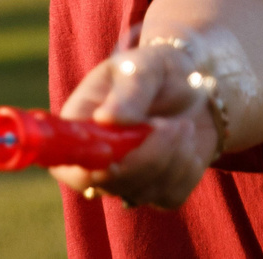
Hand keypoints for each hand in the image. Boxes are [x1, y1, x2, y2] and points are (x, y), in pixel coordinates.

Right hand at [49, 39, 218, 209]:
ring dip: (172, 157)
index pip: (66, 163)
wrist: (196, 84)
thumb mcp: (146, 66)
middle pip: (109, 183)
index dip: (86, 168)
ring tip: (183, 124)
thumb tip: (107, 118)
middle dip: (147, 156)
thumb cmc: (160, 69)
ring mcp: (127, 179)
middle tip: (172, 124)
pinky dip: (186, 169)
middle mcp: (97, 159)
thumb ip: (130, 89)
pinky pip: (170, 196)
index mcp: (80, 124)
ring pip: (142, 192)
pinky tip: (186, 143)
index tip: (112, 153)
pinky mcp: (157, 191)